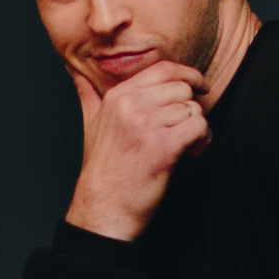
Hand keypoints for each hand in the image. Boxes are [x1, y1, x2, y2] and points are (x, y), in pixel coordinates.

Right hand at [65, 59, 209, 240]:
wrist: (104, 209)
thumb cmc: (103, 171)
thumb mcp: (90, 125)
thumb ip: (88, 95)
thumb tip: (75, 72)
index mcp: (118, 97)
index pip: (162, 69)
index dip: (187, 75)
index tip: (199, 86)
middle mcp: (132, 105)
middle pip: (182, 89)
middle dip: (192, 108)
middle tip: (187, 130)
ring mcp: (147, 125)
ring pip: (192, 108)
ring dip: (198, 127)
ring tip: (189, 145)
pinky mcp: (163, 146)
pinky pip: (198, 126)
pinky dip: (203, 139)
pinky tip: (193, 152)